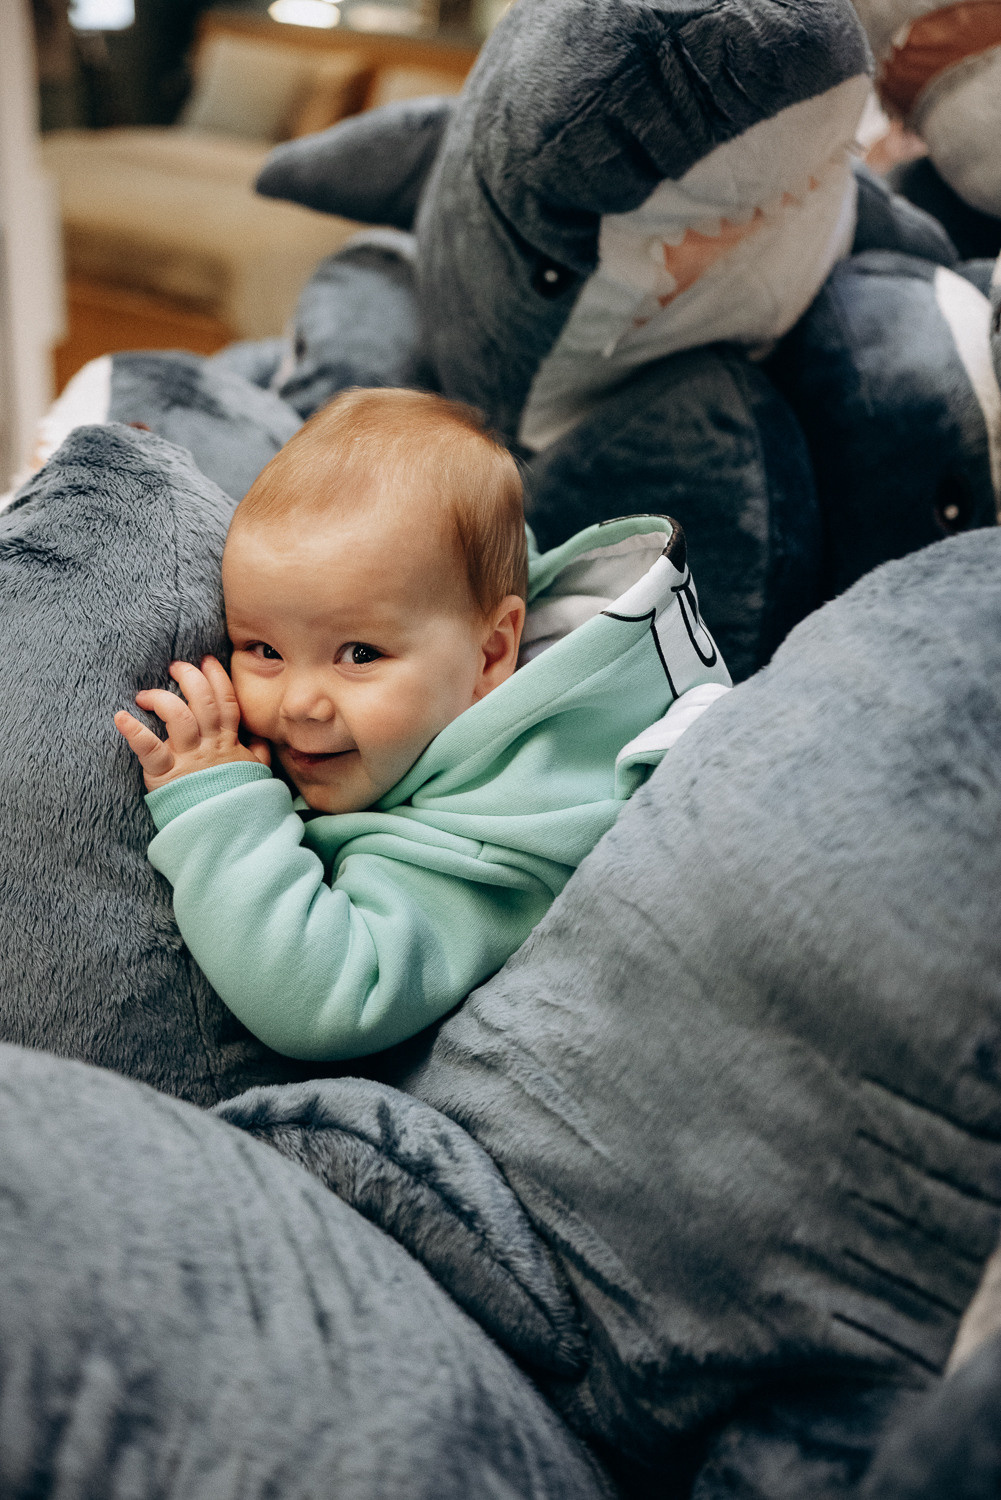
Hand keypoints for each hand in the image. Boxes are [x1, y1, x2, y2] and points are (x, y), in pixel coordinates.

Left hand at [114, 655, 269, 791]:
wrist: (226, 832)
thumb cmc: (236, 801)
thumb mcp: (254, 774)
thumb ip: (257, 752)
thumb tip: (260, 737)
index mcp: (228, 743)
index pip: (226, 702)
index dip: (217, 678)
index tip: (208, 660)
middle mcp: (209, 746)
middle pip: (203, 701)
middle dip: (189, 678)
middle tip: (176, 668)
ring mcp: (188, 759)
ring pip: (179, 717)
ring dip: (162, 699)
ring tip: (145, 695)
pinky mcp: (166, 775)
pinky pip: (150, 749)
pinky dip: (134, 732)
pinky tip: (121, 717)